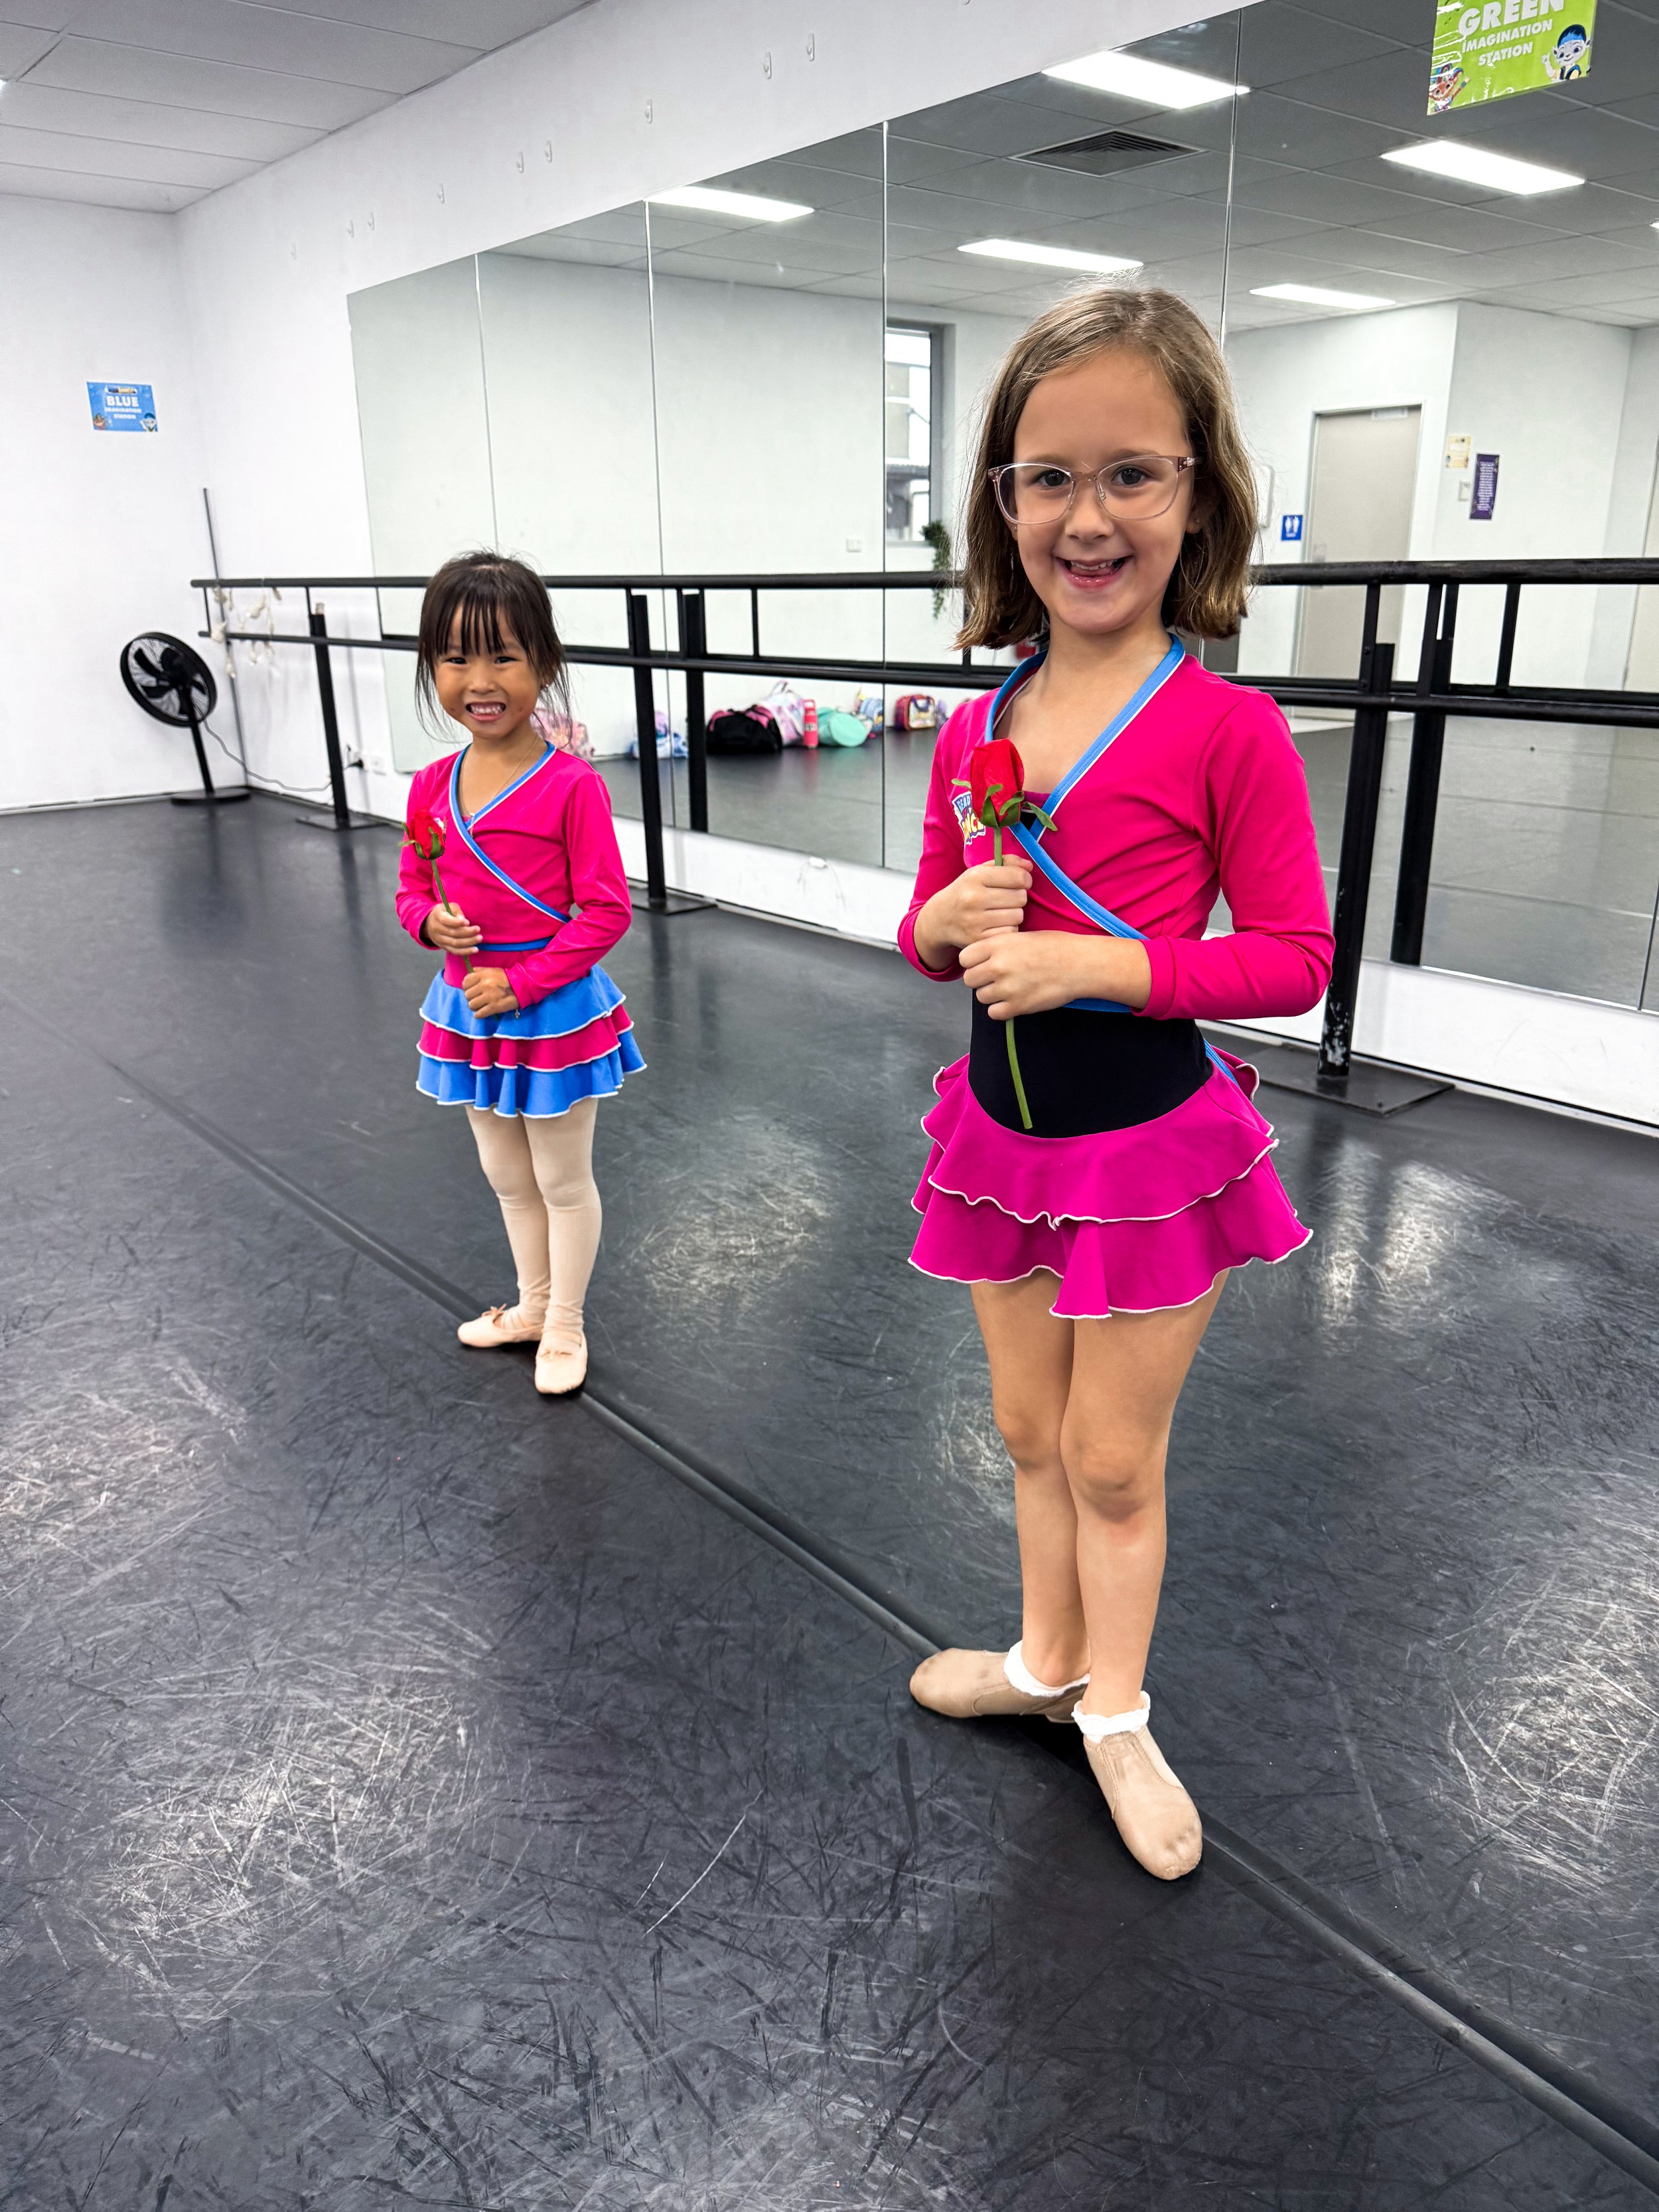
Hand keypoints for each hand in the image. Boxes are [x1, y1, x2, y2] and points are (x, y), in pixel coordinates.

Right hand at [426, 902, 481, 954]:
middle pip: (453, 933)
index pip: (446, 921)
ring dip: (469, 942)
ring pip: (455, 943)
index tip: (468, 922)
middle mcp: (436, 929)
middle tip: (478, 929)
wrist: (432, 923)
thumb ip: (457, 911)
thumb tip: (463, 921)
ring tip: (479, 938)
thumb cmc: (445, 912)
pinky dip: (465, 951)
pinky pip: (455, 951)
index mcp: (437, 916)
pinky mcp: (444, 947)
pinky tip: (475, 949)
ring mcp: (440, 940)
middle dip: (467, 932)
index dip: (457, 922)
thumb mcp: (449, 907)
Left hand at [462, 966, 518, 1017]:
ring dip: (475, 1007)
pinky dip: (479, 1015)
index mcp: (483, 975)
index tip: (472, 990)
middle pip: (467, 995)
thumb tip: (469, 974)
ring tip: (480, 1006)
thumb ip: (479, 971)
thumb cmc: (506, 978)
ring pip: (471, 1005)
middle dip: (471, 998)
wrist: (522, 987)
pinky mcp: (494, 1007)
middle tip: (477, 999)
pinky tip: (483, 1012)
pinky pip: (479, 1014)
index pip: (465, 983)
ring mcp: (489, 997)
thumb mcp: (492, 970)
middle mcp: (484, 985)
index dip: (467, 988)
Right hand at [914, 859, 1032, 968]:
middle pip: (1021, 897)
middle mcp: (973, 898)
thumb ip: (1006, 863)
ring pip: (1018, 916)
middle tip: (1006, 900)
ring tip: (1001, 913)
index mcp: (975, 877)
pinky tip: (996, 926)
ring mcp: (974, 921)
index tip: (1019, 882)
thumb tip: (1029, 866)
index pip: (1019, 877)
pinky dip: (1007, 930)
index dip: (1025, 879)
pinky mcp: (977, 940)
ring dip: (1014, 915)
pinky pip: (1010, 933)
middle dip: (1018, 897)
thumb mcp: (979, 872)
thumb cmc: (966, 892)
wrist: (939, 919)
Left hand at [961, 930, 1150, 1020]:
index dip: (973, 962)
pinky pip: (994, 1013)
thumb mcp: (1021, 936)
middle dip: (980, 980)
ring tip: (1010, 988)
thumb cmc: (1055, 946)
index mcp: (997, 944)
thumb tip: (981, 958)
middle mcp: (997, 966)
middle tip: (997, 978)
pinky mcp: (1017, 1006)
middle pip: (969, 980)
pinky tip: (1014, 1001)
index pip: (964, 958)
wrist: (1080, 964)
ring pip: (981, 997)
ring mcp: (1006, 987)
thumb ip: (998, 946)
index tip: (983, 963)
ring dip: (992, 995)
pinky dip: (1002, 1009)